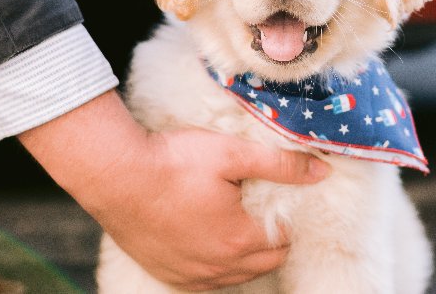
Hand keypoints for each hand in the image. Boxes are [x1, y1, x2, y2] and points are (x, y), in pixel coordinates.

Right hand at [17, 92, 330, 290]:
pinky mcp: (169, 274)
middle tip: (264, 210)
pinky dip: (216, 266)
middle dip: (272, 238)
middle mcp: (219, 266)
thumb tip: (320, 171)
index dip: (287, 217)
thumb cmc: (172, 161)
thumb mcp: (232, 154)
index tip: (279, 197)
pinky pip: (205, 281)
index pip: (285, 239)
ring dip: (246, 254)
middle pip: (266, 261)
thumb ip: (280, 165)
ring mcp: (192, 274)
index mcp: (240, 240)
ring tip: (239, 224)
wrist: (115, 175)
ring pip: (237, 274)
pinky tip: (211, 242)